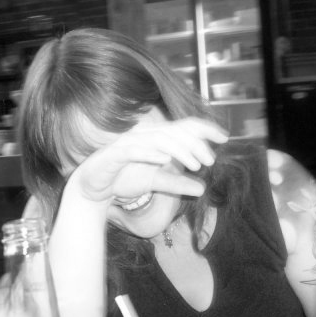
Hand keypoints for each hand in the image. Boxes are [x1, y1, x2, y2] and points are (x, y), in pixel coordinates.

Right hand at [71, 117, 227, 202]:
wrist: (91, 189)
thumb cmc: (123, 179)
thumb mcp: (155, 182)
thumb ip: (176, 183)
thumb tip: (202, 189)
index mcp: (154, 138)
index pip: (182, 127)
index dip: (204, 129)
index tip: (224, 137)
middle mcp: (143, 135)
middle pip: (174, 132)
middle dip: (195, 145)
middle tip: (211, 161)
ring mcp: (128, 142)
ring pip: (158, 140)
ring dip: (178, 150)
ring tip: (195, 164)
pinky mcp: (114, 153)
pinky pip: (134, 150)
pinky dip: (149, 153)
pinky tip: (164, 160)